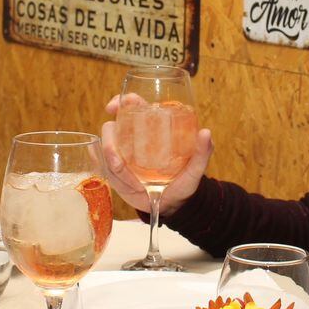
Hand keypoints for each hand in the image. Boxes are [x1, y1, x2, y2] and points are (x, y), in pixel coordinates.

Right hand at [98, 93, 212, 219]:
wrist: (173, 205)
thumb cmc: (184, 181)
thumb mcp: (195, 168)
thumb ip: (202, 152)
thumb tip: (205, 133)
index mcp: (153, 128)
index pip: (132, 106)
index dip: (120, 102)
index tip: (114, 107)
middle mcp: (134, 138)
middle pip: (112, 126)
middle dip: (110, 139)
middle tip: (118, 160)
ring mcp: (122, 154)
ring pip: (106, 149)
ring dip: (111, 161)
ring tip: (127, 177)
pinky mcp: (115, 171)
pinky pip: (103, 166)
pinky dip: (108, 171)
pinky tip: (120, 178)